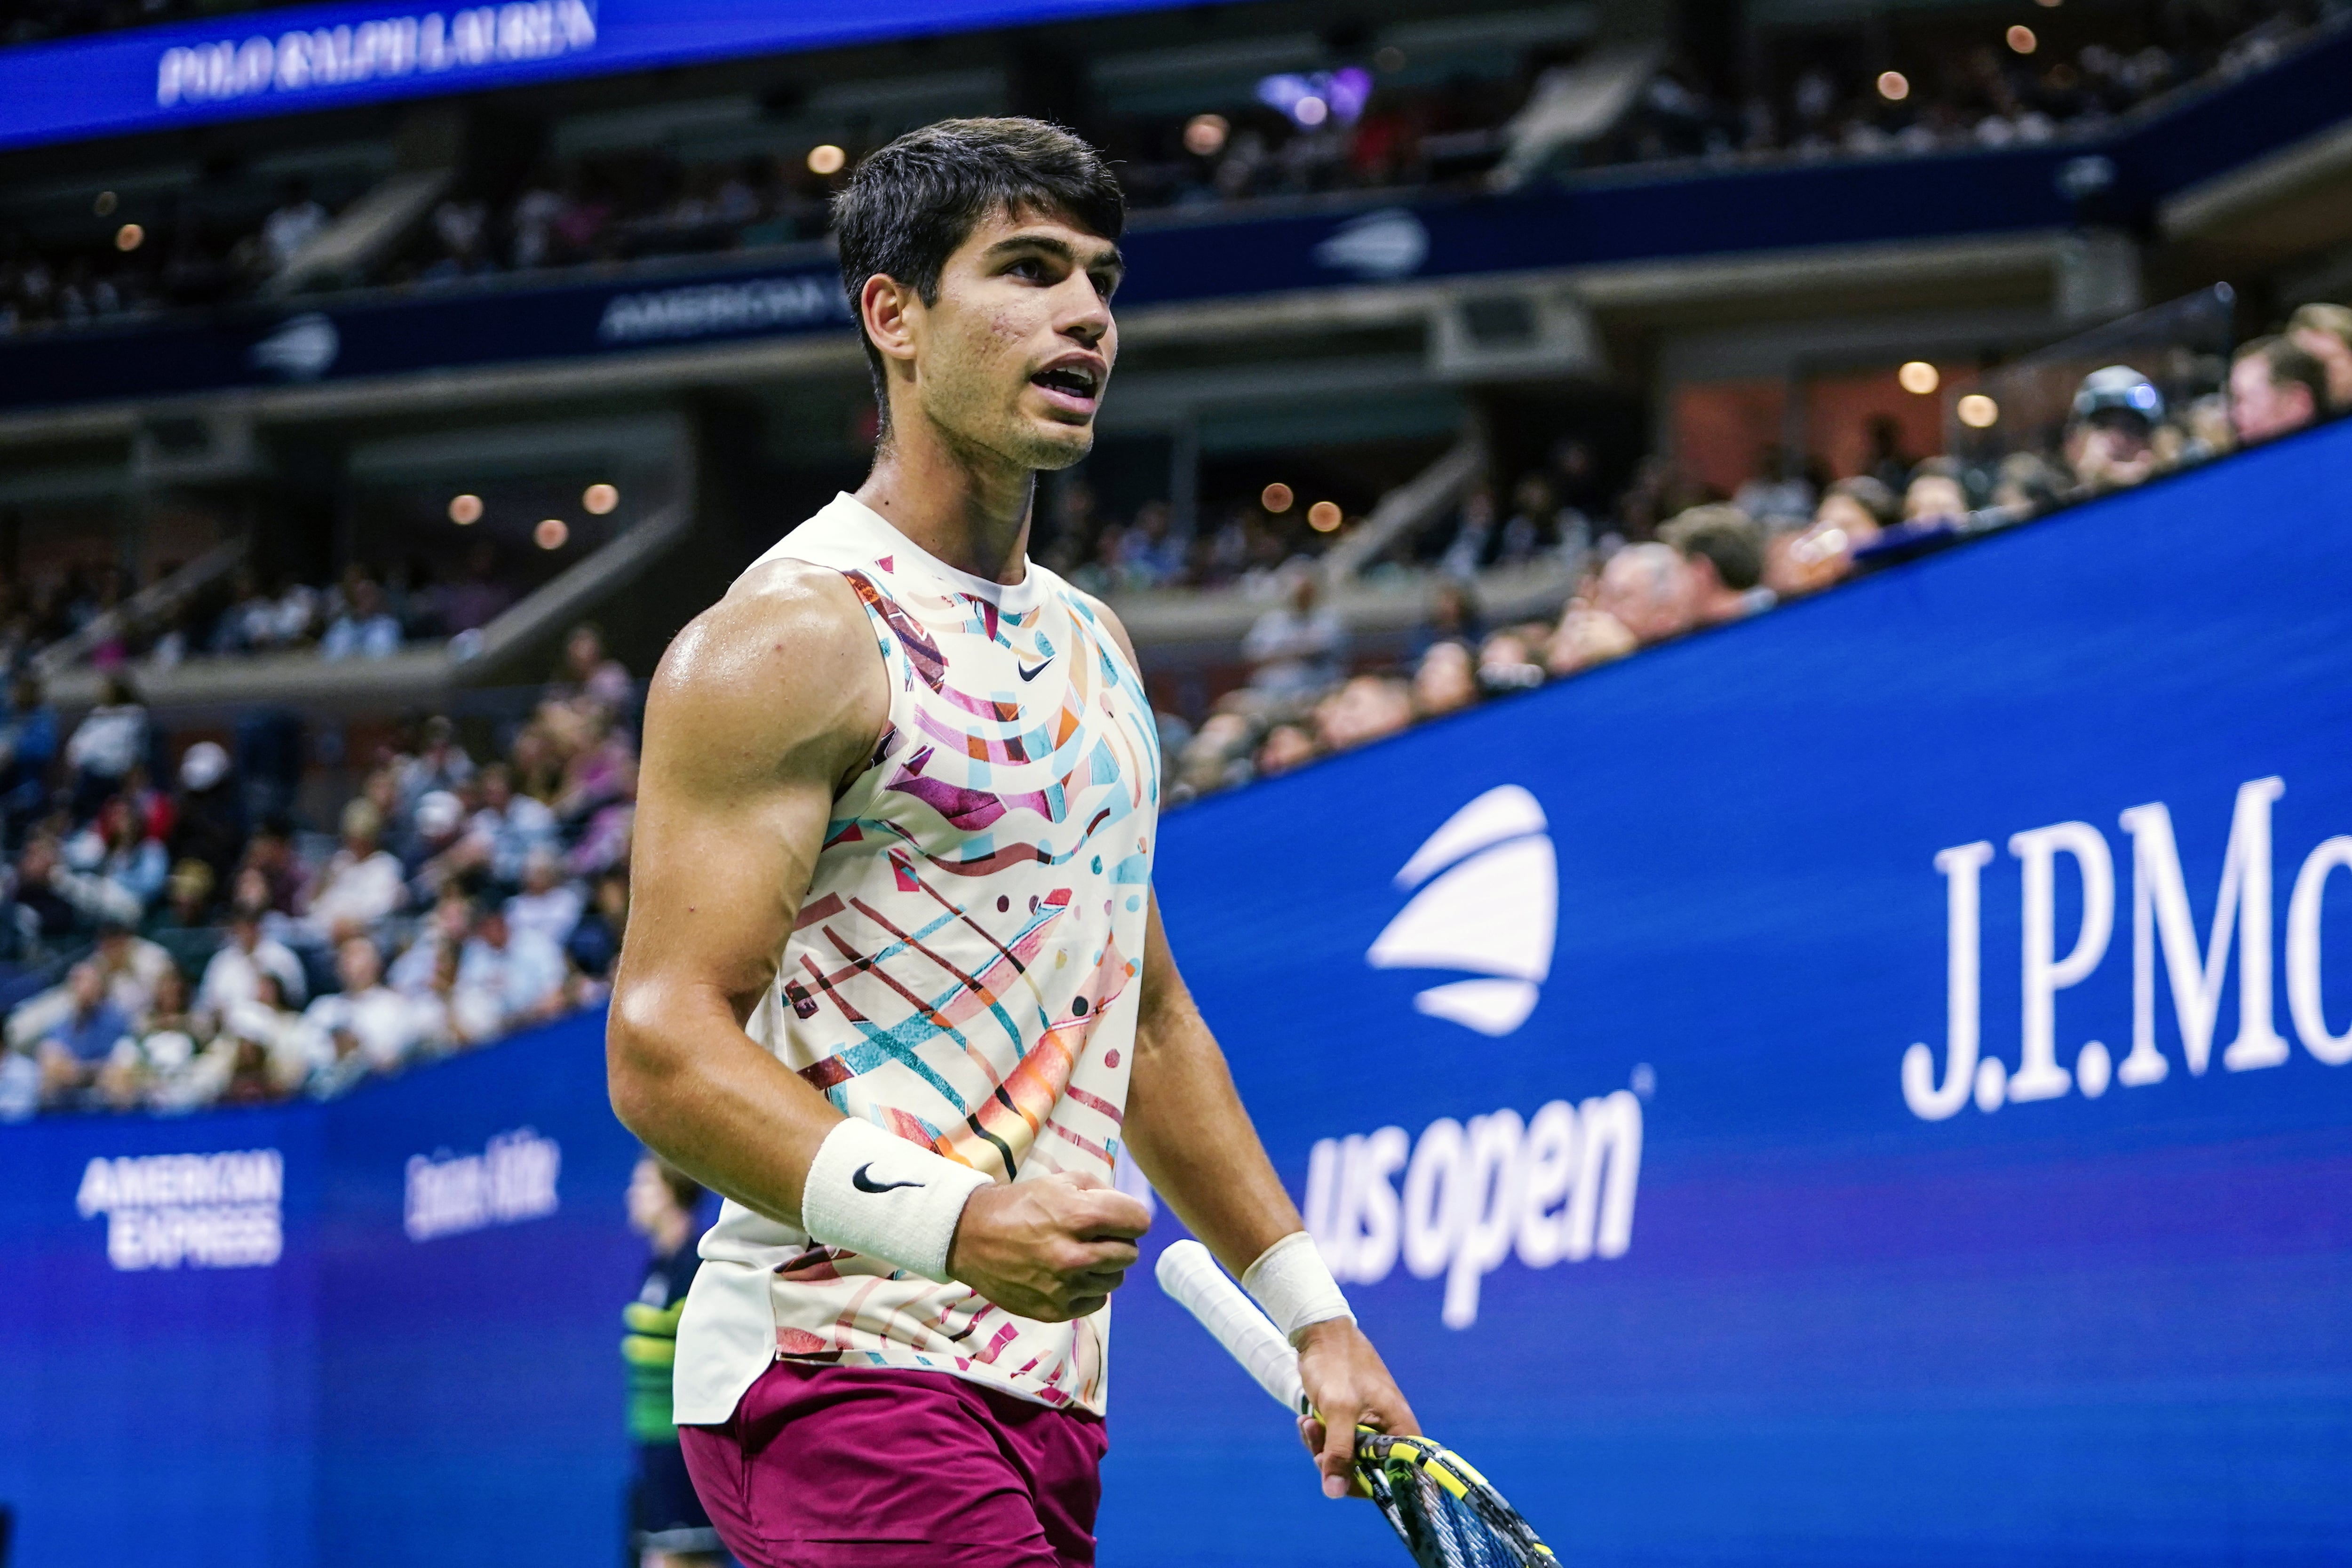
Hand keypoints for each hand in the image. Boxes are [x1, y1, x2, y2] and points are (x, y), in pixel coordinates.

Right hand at [945, 1168, 1149, 1321]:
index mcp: (1080, 1216)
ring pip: (1115, 1280)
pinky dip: (1088, 1289)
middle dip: (1119, 1242)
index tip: (1119, 1217)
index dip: (1131, 1217)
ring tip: (1080, 1255)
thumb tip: (1131, 1213)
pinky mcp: (1054, 1310)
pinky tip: (1068, 1275)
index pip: (1139, 1222)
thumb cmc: (1020, 1205)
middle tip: (1097, 1236)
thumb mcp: (1061, 1182)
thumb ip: (1102, 1193)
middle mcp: (1075, 1255)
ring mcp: (1065, 1287)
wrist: (970, 1237)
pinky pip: (1096, 1301)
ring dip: (1104, 1267)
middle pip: (1131, 1254)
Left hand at [1295, 1318, 1418, 1499]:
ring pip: (1347, 1457)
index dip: (1366, 1484)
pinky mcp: (1352, 1420)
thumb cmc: (1336, 1365)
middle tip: (1315, 1444)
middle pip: (1367, 1470)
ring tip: (1307, 1424)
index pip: (1397, 1476)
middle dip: (1335, 1461)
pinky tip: (1307, 1420)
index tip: (1337, 1478)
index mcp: (1401, 1428)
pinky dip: (1320, 1437)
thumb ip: (1339, 1451)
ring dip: (1322, 1447)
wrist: (1320, 1332)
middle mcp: (1391, 1430)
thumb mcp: (1338, 1411)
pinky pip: (1337, 1442)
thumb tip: (1334, 1492)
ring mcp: (1370, 1426)